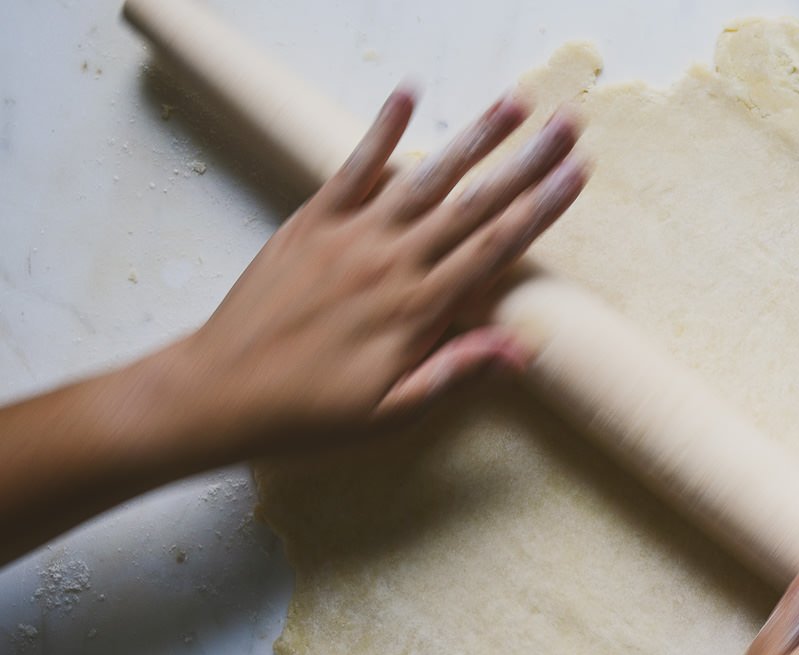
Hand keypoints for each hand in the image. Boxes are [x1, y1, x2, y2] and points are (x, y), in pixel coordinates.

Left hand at [166, 85, 585, 456]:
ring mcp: (349, 236)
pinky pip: (352, 167)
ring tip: (514, 103)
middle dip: (527, 161)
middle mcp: (389, 262)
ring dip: (474, 137)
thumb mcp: (392, 413)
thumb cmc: (312, 412)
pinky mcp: (311, 222)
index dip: (542, 208)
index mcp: (417, 309)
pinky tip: (408, 96)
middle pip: (473, 202)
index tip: (577, 175)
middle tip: (566, 123)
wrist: (221, 392)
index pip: (495, 248)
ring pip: (425, 177)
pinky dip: (382, 131)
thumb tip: (522, 348)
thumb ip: (455, 374)